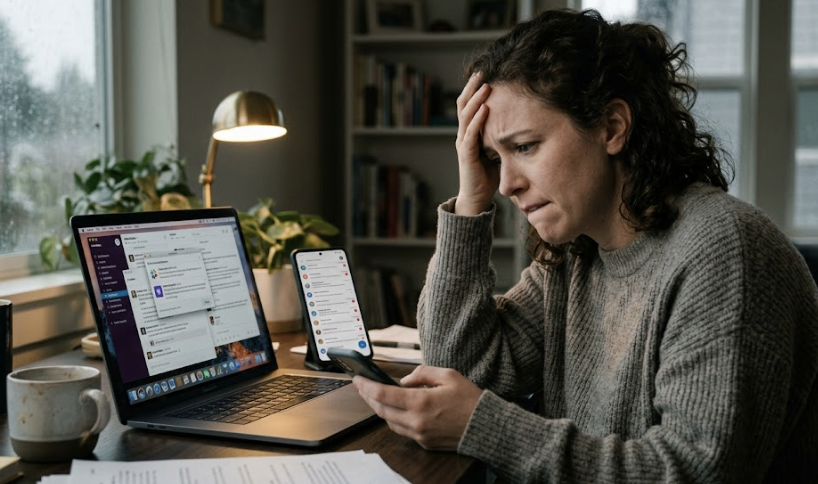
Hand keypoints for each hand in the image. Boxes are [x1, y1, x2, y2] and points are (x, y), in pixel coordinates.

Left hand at [352, 365, 482, 450]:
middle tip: (361, 386)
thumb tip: (404, 380)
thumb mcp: (448, 375)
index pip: (383, 395)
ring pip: (389, 422)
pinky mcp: (424, 443)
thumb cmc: (470, 400)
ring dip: (379, 409)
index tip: (357, 379)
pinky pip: (402, 430)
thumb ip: (422, 373)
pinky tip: (394, 410)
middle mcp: (416, 421)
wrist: (485, 427)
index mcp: (421, 402)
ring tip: (374, 396)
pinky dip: (394, 419)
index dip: (366, 386)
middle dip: (368, 397)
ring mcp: (419, 435)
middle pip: (381, 410)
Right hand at [455, 72, 498, 215]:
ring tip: (485, 86)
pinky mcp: (466, 154)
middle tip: (482, 71)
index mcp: (469, 132)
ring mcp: (463, 143)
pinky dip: (477, 120)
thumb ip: (502, 135)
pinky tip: (485, 108)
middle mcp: (463, 134)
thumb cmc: (488, 175)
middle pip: (463, 104)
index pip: (469, 105)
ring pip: (465, 115)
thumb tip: (522, 120)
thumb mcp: (498, 149)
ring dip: (476, 99)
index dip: (474, 89)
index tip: (485, 73)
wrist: (477, 197)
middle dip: (472, 87)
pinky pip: (470, 133)